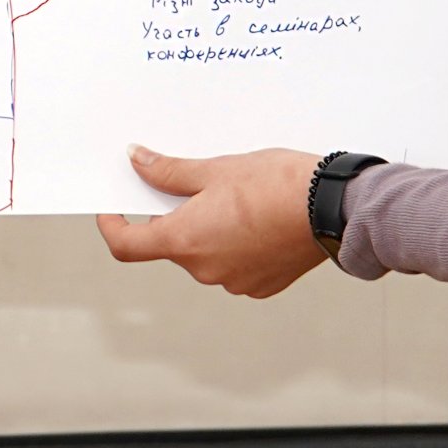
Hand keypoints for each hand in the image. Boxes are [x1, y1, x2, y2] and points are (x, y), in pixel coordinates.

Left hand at [97, 145, 329, 298]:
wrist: (334, 207)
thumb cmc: (277, 184)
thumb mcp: (216, 168)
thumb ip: (168, 171)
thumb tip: (136, 161)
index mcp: (185, 240)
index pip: (127, 246)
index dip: (113, 226)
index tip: (113, 210)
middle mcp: (204, 269)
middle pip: (172, 245)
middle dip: (177, 217)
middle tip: (197, 186)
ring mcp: (234, 282)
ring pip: (205, 255)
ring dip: (209, 231)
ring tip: (237, 200)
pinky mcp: (261, 286)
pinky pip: (233, 266)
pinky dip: (235, 246)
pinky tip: (257, 222)